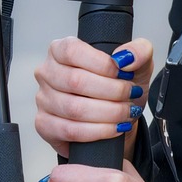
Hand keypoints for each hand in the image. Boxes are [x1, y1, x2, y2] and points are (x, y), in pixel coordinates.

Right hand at [35, 37, 154, 159]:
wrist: (117, 115)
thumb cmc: (121, 84)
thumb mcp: (138, 62)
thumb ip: (139, 50)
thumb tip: (125, 58)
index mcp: (61, 49)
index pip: (73, 51)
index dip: (101, 64)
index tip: (124, 73)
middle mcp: (47, 72)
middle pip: (75, 81)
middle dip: (111, 91)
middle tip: (131, 95)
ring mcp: (43, 99)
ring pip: (74, 109)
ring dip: (108, 113)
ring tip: (126, 112)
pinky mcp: (45, 125)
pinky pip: (70, 131)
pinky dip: (97, 131)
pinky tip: (114, 128)